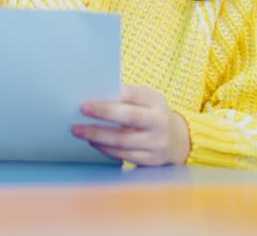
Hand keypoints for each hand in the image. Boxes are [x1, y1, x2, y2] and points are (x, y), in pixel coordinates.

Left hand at [72, 85, 190, 165]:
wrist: (176, 140)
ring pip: (123, 141)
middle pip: (130, 117)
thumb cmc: (150, 114)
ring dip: (98, 135)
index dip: (112, 96)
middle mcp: (159, 122)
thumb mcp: (145, 101)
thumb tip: (92, 96)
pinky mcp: (151, 160)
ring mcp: (157, 143)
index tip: (89, 98)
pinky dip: (105, 149)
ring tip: (79, 130)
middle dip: (103, 113)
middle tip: (81, 110)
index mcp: (156, 101)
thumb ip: (125, 98)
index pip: (133, 95)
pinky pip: (124, 156)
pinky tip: (92, 142)